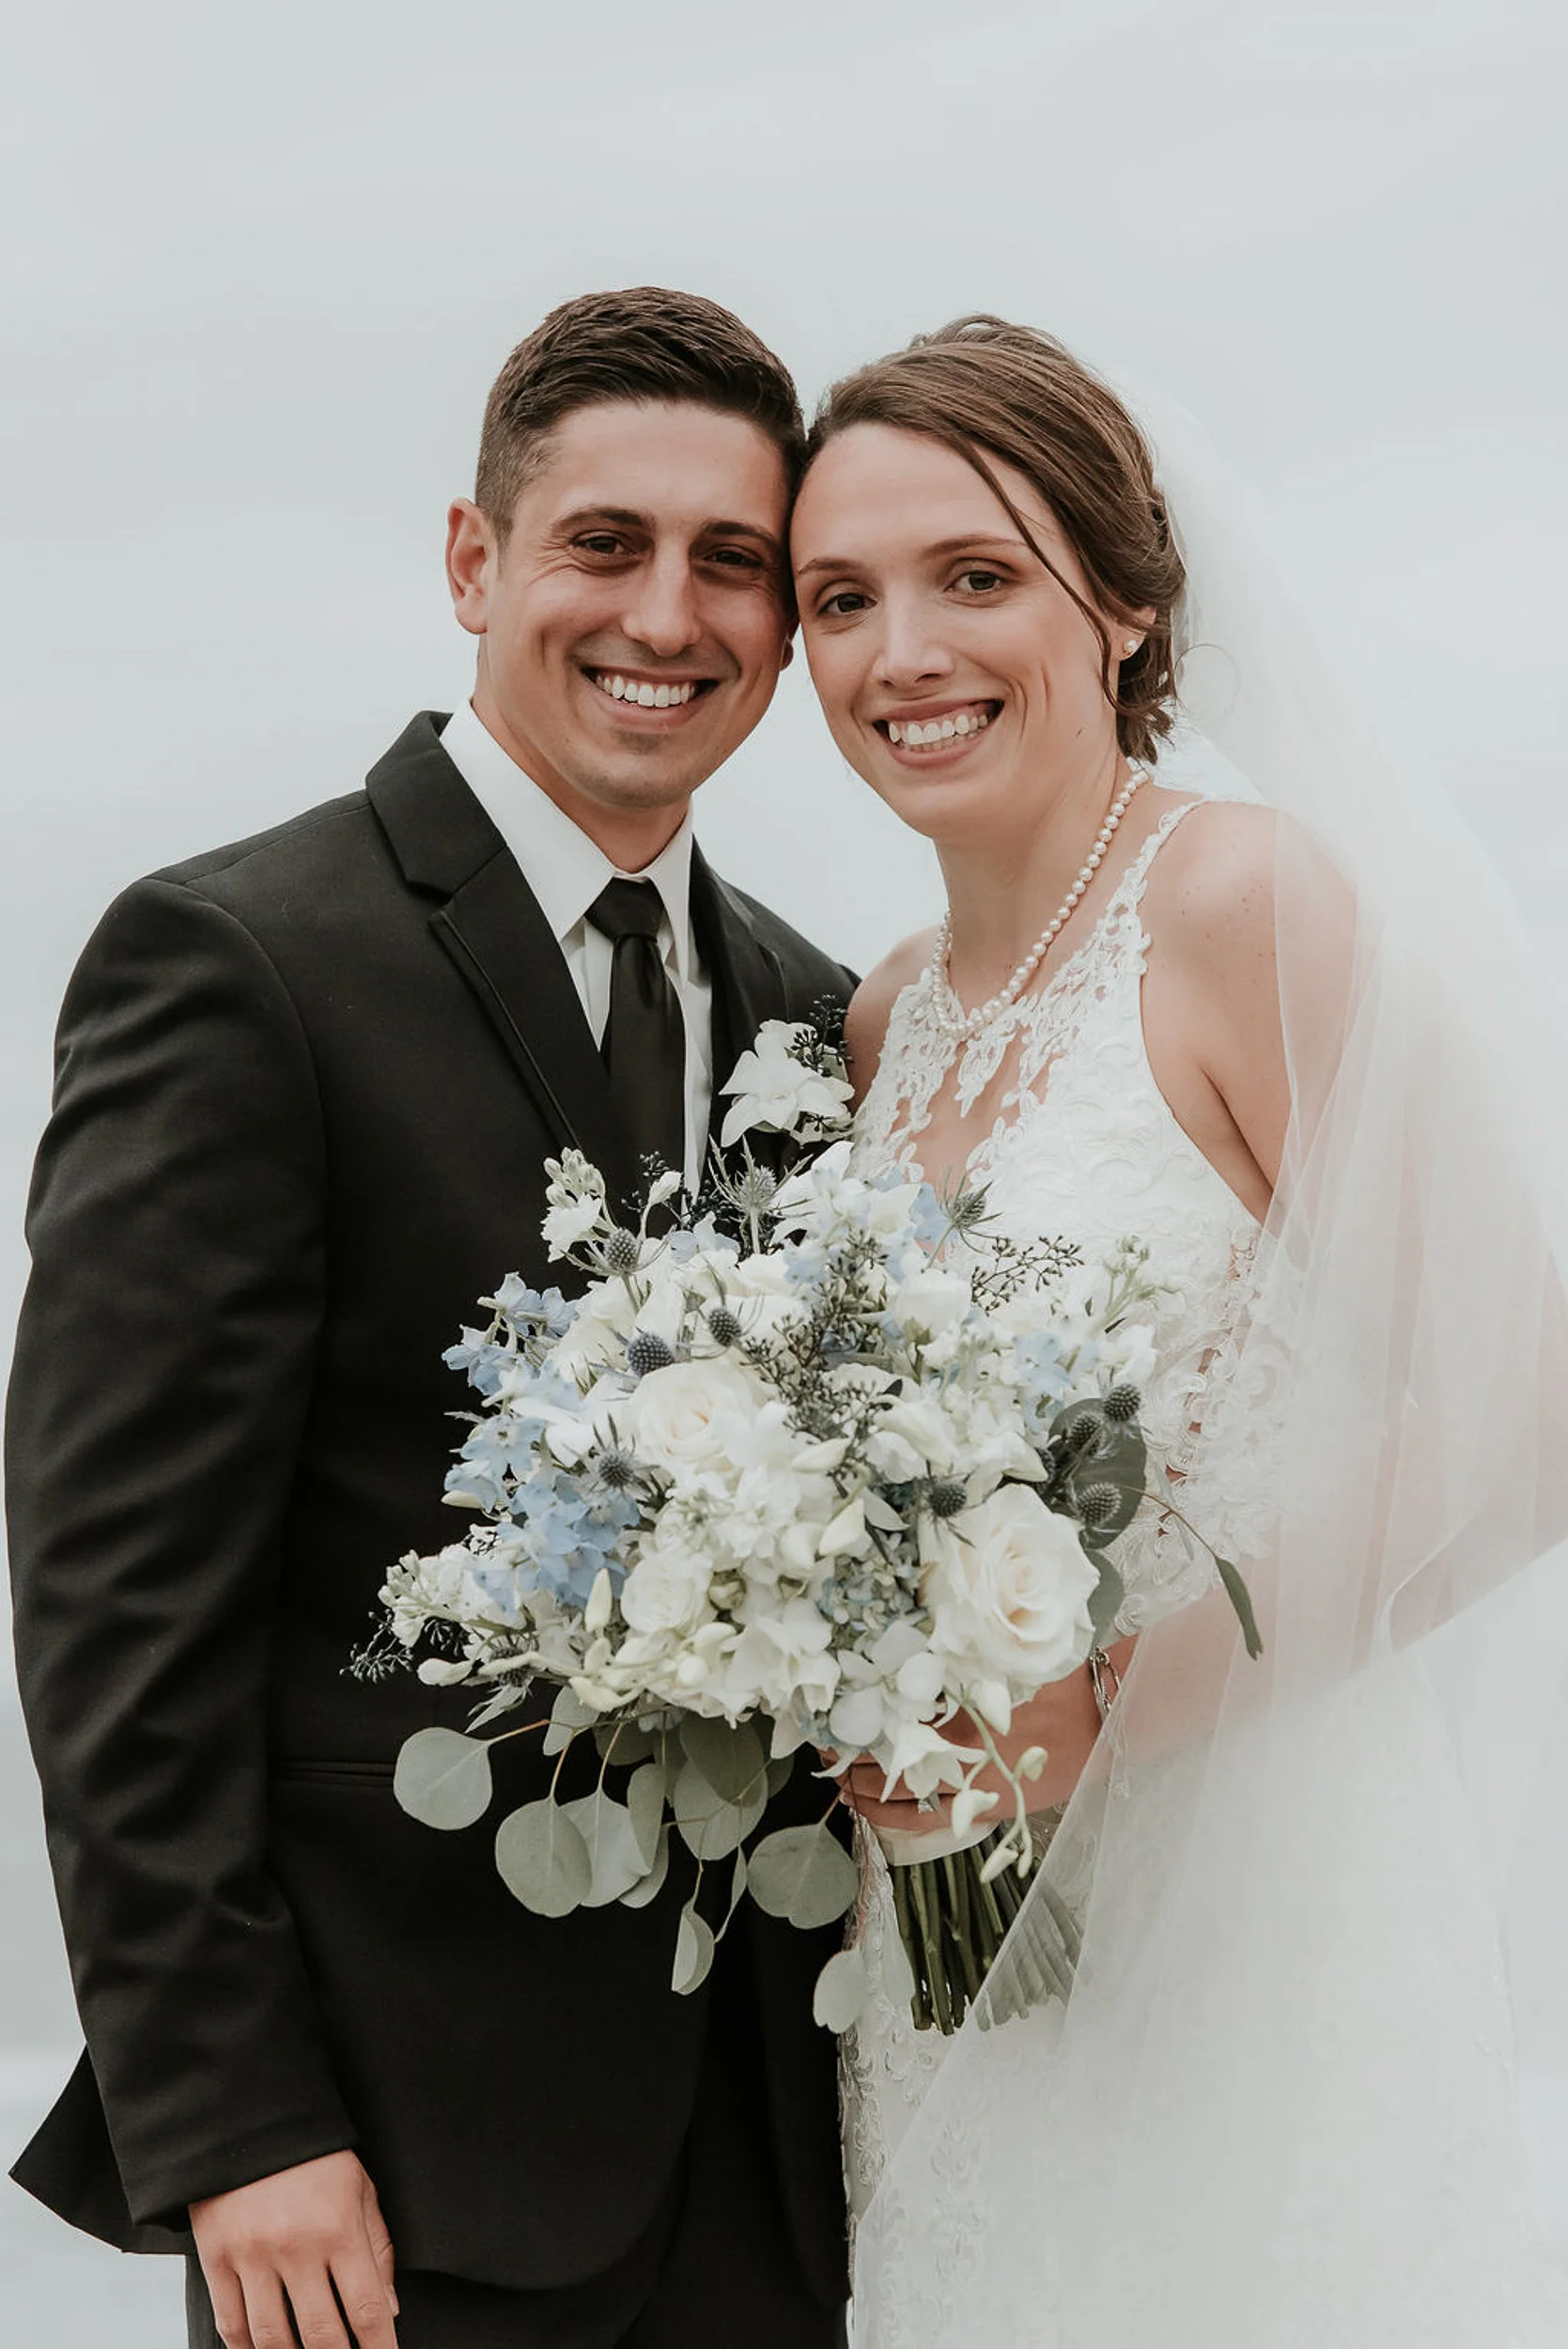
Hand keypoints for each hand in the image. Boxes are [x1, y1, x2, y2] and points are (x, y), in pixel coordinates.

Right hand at [190, 2148, 397, 2348]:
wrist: (249, 2120)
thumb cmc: (313, 2155)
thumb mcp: (360, 2188)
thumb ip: (378, 2249)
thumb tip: (389, 2307)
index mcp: (339, 2227)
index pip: (366, 2307)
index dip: (379, 2346)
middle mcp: (296, 2246)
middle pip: (321, 2334)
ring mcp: (253, 2256)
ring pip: (273, 2338)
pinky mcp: (217, 2259)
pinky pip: (231, 2323)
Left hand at [839, 1638, 1134, 1835]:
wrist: (1103, 1716)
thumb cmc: (1055, 1680)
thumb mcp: (997, 1666)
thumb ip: (952, 1674)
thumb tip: (901, 1670)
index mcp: (957, 1718)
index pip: (886, 1730)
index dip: (851, 1734)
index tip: (826, 1727)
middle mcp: (960, 1758)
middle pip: (887, 1769)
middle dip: (849, 1765)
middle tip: (824, 1756)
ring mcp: (973, 1790)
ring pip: (903, 1804)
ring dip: (867, 1797)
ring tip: (843, 1789)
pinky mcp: (990, 1809)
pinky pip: (931, 1824)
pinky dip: (898, 1819)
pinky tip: (879, 1813)